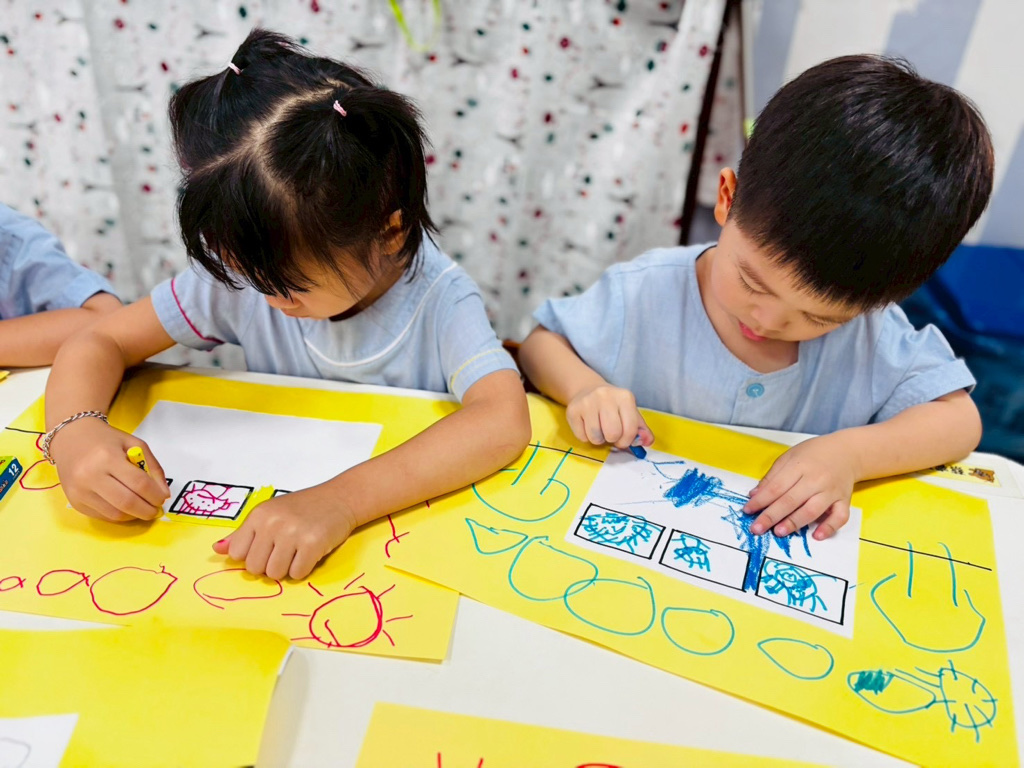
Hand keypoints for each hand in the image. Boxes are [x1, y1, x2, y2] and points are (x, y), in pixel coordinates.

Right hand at [49, 418, 168, 522]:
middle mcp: (90, 476)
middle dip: (147, 510)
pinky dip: (119, 515)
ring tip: (142, 508)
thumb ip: (153, 467)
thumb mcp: (135, 444)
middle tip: (155, 510)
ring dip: (134, 515)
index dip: (155, 495)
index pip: (139, 483)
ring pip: (115, 514)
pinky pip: (102, 516)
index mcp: (107, 457)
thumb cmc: (106, 440)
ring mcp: (79, 491)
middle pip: (127, 502)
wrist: (71, 438)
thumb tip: (163, 494)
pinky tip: (126, 508)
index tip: (163, 498)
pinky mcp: (74, 502)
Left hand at [212, 487, 354, 579]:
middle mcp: (272, 523)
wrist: (340, 498)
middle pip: (255, 568)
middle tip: (285, 550)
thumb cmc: (303, 507)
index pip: (237, 554)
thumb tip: (216, 550)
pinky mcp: (312, 544)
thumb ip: (243, 533)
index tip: (266, 548)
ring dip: (286, 569)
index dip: (252, 556)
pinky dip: (303, 569)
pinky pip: (297, 574)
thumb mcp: (270, 513)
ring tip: (297, 552)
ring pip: (274, 574)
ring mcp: (292, 533)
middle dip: (269, 565)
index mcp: (258, 515)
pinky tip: (310, 553)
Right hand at [565, 384, 654, 449]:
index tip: (623, 439)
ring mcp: (587, 402)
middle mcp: (605, 396)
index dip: (627, 440)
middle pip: (612, 434)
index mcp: (624, 397)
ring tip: (599, 429)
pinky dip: (586, 437)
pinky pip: (582, 436)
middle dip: (612, 439)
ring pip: (595, 437)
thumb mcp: (630, 413)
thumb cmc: (613, 406)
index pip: (630, 429)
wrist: (588, 390)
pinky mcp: (573, 410)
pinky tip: (587, 426)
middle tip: (610, 433)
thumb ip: (641, 429)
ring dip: (598, 439)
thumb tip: (648, 442)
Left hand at [743, 434, 856, 539]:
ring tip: (778, 532)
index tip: (748, 510)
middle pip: (791, 500)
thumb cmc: (814, 454)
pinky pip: (839, 517)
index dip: (761, 500)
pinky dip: (829, 528)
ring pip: (811, 510)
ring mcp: (831, 492)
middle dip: (771, 516)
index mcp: (799, 466)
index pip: (776, 487)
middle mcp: (816, 480)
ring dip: (794, 523)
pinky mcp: (844, 501)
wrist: (847, 452)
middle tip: (757, 528)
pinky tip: (816, 536)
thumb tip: (755, 495)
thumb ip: (772, 477)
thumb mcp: (789, 457)